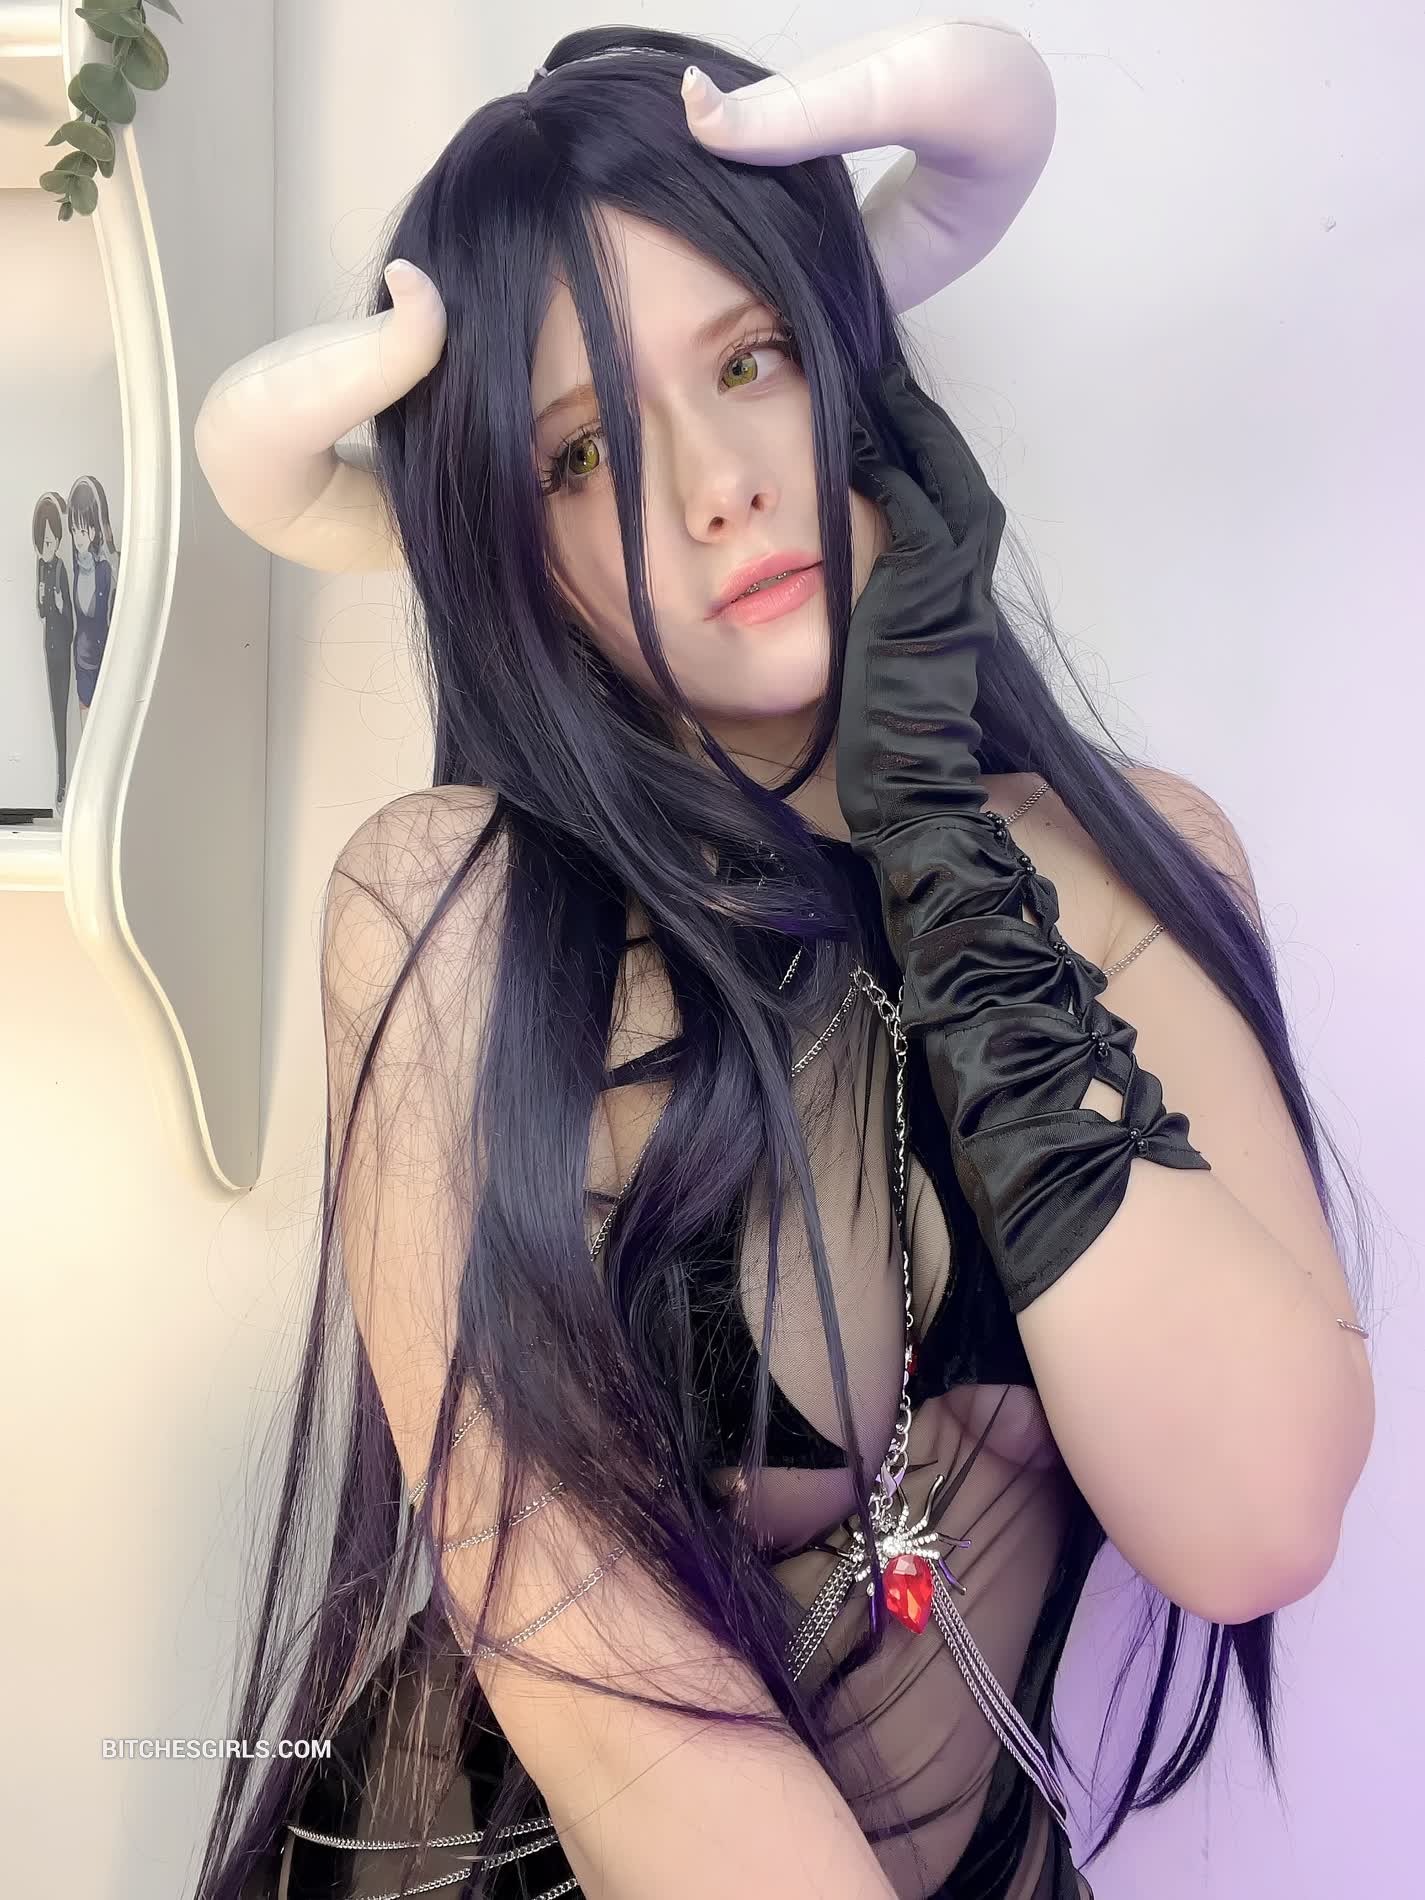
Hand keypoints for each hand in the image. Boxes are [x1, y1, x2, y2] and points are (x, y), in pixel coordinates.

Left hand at [835, 360, 1007, 874]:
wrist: (910, 787)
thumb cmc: (886, 746)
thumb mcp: (886, 668)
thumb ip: (877, 623)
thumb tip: (839, 597)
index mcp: (956, 603)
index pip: (945, 507)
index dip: (922, 461)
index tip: (888, 423)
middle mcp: (966, 585)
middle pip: (953, 478)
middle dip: (924, 430)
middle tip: (887, 382)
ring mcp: (952, 583)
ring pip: (940, 480)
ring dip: (913, 431)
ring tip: (879, 387)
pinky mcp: (926, 588)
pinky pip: (911, 506)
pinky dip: (892, 466)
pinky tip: (863, 436)